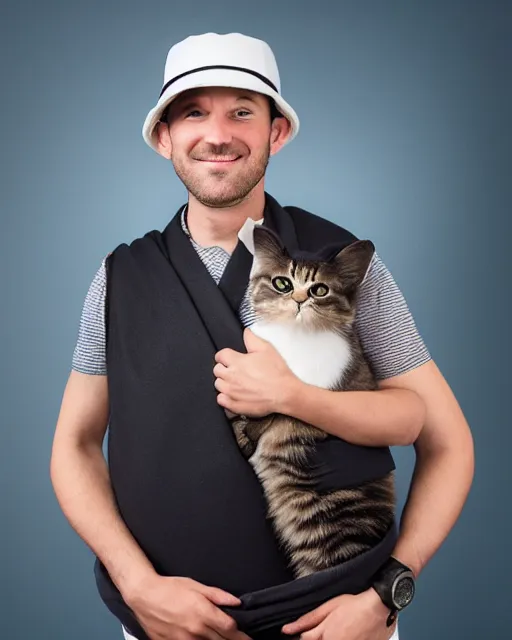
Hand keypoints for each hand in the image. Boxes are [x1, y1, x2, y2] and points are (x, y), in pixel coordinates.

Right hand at [124, 574, 251, 639]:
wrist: (144, 596)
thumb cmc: (170, 588)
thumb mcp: (196, 586)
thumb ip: (217, 595)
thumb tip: (236, 602)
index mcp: (203, 613)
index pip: (230, 629)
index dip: (241, 634)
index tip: (248, 637)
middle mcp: (196, 630)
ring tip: (222, 639)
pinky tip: (202, 639)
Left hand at [214, 329, 296, 417]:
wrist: (285, 393)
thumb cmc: (277, 372)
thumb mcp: (266, 349)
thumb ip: (252, 339)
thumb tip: (245, 332)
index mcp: (237, 361)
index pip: (220, 355)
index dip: (225, 356)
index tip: (230, 358)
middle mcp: (231, 377)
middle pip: (217, 370)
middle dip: (224, 368)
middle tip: (235, 370)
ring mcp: (231, 392)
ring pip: (218, 385)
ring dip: (224, 382)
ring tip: (236, 382)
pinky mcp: (235, 405)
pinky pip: (221, 400)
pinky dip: (225, 397)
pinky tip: (235, 394)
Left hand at [281, 588, 396, 639]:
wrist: (380, 608)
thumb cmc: (355, 605)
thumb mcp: (328, 608)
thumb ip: (306, 621)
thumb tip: (287, 630)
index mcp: (324, 636)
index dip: (302, 635)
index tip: (306, 631)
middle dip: (318, 636)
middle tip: (329, 627)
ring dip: (330, 636)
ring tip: (341, 628)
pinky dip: (344, 638)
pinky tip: (348, 632)